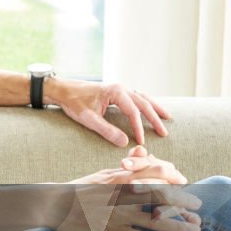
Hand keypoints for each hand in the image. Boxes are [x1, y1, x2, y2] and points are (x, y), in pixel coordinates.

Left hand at [46, 77, 170, 146]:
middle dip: (154, 118)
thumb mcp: (89, 119)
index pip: (133, 111)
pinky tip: (151, 109)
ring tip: (167, 118)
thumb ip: (107, 131)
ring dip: (155, 108)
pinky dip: (146, 103)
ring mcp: (119, 88)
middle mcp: (121, 87)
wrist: (63, 90)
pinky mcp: (117, 92)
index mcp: (115, 91)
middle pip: (143, 103)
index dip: (138, 127)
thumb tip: (125, 142)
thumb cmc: (74, 102)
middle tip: (164, 133)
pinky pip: (136, 97)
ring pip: (143, 98)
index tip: (141, 141)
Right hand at [64, 147, 198, 230]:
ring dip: (178, 224)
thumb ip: (125, 167)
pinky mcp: (110, 230)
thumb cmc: (78, 189)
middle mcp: (121, 193)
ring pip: (154, 218)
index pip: (153, 172)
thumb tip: (144, 150)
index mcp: (119, 177)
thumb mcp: (102, 174)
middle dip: (183, 201)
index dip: (173, 177)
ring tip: (195, 230)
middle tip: (199, 208)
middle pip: (160, 195)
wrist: (53, 205)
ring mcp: (117, 213)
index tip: (187, 182)